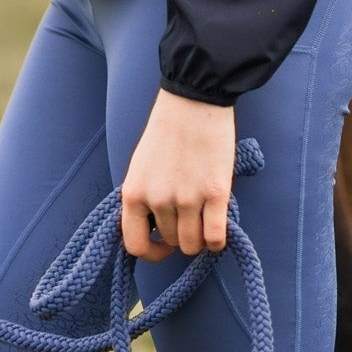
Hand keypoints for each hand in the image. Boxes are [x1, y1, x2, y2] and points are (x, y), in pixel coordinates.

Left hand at [120, 91, 235, 261]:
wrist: (194, 99)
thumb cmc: (168, 129)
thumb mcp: (141, 166)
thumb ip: (144, 197)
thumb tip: (154, 230)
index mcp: (133, 192)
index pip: (135, 245)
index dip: (151, 252)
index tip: (162, 244)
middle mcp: (157, 199)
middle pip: (171, 242)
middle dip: (181, 234)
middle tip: (189, 215)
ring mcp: (186, 198)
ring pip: (193, 244)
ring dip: (200, 237)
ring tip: (204, 217)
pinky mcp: (214, 193)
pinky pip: (215, 238)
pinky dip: (218, 240)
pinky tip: (219, 224)